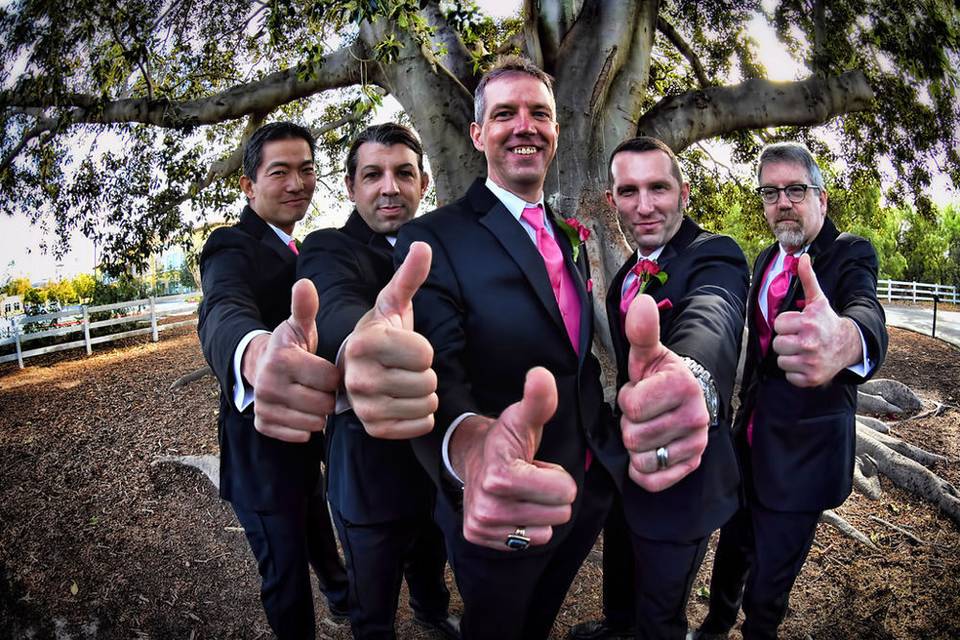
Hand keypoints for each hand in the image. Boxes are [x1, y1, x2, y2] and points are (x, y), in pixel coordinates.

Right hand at [245, 278, 338, 442]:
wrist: (261, 366)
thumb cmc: (290, 346)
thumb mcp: (299, 326)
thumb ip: (305, 308)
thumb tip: (304, 284)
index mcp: (282, 360)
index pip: (330, 380)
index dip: (334, 377)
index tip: (328, 371)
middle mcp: (268, 385)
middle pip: (323, 404)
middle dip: (328, 397)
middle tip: (321, 387)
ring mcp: (264, 406)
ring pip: (313, 423)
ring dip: (319, 414)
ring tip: (312, 397)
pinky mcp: (263, 424)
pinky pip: (298, 436)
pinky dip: (304, 427)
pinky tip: (301, 411)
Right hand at [344, 241, 438, 438]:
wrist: (356, 371)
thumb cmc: (380, 335)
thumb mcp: (392, 304)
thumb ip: (408, 276)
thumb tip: (422, 245)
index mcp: (364, 343)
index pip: (424, 353)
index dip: (422, 349)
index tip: (402, 346)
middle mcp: (357, 378)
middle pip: (428, 381)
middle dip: (424, 373)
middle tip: (403, 367)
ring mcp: (364, 407)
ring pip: (428, 404)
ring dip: (425, 394)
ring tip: (403, 383)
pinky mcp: (374, 429)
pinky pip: (423, 426)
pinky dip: (422, 416)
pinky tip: (404, 403)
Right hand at [454, 367, 576, 549]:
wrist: (470, 457)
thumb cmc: (505, 439)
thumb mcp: (523, 418)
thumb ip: (539, 399)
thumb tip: (541, 374)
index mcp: (501, 477)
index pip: (564, 492)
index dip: (558, 476)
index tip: (536, 464)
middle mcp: (488, 507)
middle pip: (559, 514)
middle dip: (550, 495)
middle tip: (529, 478)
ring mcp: (483, 525)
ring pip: (546, 531)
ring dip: (540, 511)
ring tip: (521, 491)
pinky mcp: (480, 538)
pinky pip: (530, 543)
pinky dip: (527, 527)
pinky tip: (512, 506)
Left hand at [617, 294, 708, 490]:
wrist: (686, 397)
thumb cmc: (657, 376)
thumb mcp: (646, 354)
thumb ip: (641, 331)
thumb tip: (641, 302)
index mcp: (682, 385)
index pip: (632, 407)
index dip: (626, 400)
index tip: (638, 391)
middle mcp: (697, 416)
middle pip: (634, 437)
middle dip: (629, 426)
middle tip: (642, 414)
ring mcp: (697, 444)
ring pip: (643, 460)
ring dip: (635, 448)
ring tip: (646, 429)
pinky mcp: (693, 465)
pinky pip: (653, 481)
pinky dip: (643, 471)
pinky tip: (649, 452)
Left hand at [772, 253, 862, 386]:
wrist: (849, 345)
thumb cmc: (827, 321)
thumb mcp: (818, 300)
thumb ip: (807, 279)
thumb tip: (803, 257)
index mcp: (808, 323)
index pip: (778, 325)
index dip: (786, 325)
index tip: (797, 325)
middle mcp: (809, 343)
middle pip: (777, 345)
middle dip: (786, 341)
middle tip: (799, 338)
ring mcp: (811, 362)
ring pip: (781, 361)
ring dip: (789, 357)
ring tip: (802, 350)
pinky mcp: (812, 378)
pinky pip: (789, 376)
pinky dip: (795, 372)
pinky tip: (806, 363)